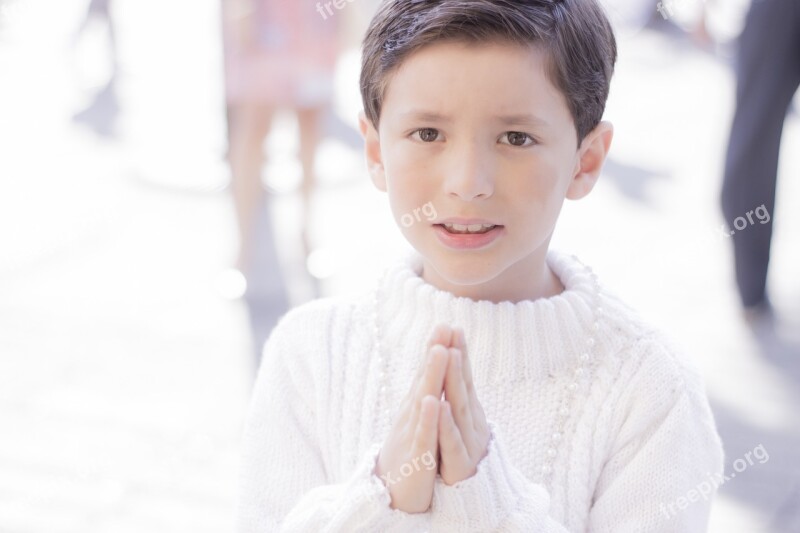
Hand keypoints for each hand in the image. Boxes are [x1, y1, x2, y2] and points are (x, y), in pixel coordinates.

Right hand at [374, 325, 452, 512]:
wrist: (393, 495)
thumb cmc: (408, 455)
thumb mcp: (417, 423)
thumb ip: (423, 396)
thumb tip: (431, 371)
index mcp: (416, 408)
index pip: (427, 374)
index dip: (436, 350)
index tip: (446, 324)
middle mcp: (411, 416)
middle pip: (424, 380)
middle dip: (434, 353)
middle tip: (442, 326)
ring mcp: (412, 435)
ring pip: (423, 402)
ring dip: (430, 376)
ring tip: (439, 351)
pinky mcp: (416, 458)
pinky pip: (423, 436)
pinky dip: (427, 419)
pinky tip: (432, 402)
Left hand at [438, 326, 490, 485]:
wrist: (470, 506)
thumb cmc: (459, 461)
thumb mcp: (458, 429)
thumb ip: (457, 401)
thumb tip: (455, 372)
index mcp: (468, 415)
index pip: (462, 379)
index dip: (458, 353)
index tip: (452, 326)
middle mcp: (471, 426)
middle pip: (462, 387)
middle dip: (457, 358)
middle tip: (452, 331)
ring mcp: (467, 445)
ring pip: (459, 409)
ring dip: (453, 380)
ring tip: (448, 354)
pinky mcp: (459, 468)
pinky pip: (451, 443)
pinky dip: (445, 423)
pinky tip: (438, 404)